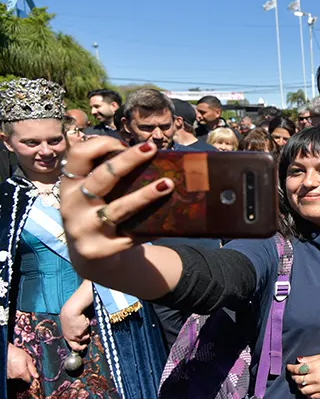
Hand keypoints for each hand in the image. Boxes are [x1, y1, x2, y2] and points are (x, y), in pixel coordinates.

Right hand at [7, 343, 37, 382]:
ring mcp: (9, 376)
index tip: (31, 373)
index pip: (28, 380)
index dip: (31, 376)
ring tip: (18, 364)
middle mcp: (15, 376)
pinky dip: (13, 372)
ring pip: (17, 376)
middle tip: (24, 365)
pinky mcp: (5, 374)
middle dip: (24, 373)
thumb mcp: (28, 359)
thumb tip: (36, 376)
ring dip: (18, 372)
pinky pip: (11, 375)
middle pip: (22, 378)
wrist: (7, 351)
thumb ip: (32, 369)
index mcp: (22, 373)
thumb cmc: (17, 354)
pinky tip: (13, 366)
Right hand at [60, 138, 173, 271]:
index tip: (124, 142)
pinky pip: (132, 236)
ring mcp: (85, 229)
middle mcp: (73, 205)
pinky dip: (152, 228)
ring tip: (167, 184)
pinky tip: (169, 221)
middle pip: (101, 178)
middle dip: (127, 160)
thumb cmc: (97, 212)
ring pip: (118, 209)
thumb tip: (146, 151)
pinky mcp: (100, 250)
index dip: (100, 144)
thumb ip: (107, 174)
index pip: (78, 155)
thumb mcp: (91, 193)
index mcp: (71, 185)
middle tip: (152, 148)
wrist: (89, 256)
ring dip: (144, 195)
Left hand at [60, 305, 90, 351]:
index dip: (78, 347)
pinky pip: (88, 331)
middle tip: (86, 345)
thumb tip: (79, 335)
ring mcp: (76, 336)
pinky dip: (88, 327)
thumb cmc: (69, 315)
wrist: (71, 311)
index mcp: (66, 336)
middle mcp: (71, 338)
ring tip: (85, 324)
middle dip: (82, 347)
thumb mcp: (69, 326)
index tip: (82, 346)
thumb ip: (73, 332)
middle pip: (77, 347)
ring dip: (87, 333)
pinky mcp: (82, 332)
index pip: (72, 346)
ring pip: (86, 337)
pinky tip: (84, 321)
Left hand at [286, 353, 319, 398]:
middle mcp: (316, 378)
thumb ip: (309, 359)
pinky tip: (308, 388)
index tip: (289, 367)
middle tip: (294, 374)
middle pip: (298, 380)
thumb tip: (298, 361)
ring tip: (301, 382)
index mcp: (315, 367)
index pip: (297, 370)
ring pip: (302, 390)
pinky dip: (307, 394)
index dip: (290, 368)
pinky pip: (311, 397)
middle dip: (294, 377)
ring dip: (300, 386)